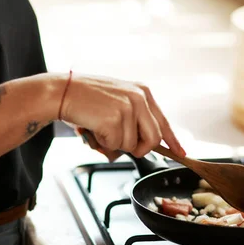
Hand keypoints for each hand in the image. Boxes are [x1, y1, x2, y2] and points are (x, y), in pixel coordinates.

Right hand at [58, 73, 185, 158]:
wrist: (62, 92)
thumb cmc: (86, 99)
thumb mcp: (118, 100)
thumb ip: (135, 117)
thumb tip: (144, 143)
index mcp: (143, 92)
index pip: (163, 122)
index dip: (172, 140)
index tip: (181, 152)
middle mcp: (139, 99)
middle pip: (153, 139)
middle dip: (139, 148)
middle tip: (119, 143)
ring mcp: (128, 108)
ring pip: (132, 145)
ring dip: (115, 144)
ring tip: (101, 127)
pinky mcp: (115, 119)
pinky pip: (116, 145)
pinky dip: (104, 143)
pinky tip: (94, 127)